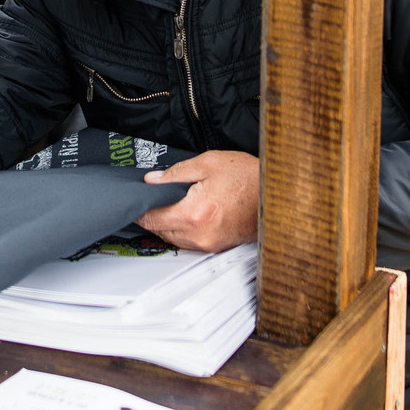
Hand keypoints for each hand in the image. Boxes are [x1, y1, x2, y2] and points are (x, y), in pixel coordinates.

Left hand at [139, 151, 259, 251]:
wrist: (275, 194)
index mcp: (194, 213)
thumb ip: (175, 173)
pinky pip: (189, 242)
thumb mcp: (208, 163)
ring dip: (167, 224)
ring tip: (171, 204)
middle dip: (153, 215)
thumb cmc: (247, 177)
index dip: (140, 210)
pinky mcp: (217, 246)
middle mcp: (200, 235)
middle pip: (160, 231)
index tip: (134, 203)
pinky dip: (182, 230)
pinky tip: (187, 214)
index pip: (153, 218)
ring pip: (174, 239)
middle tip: (152, 199)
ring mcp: (209, 244)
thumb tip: (152, 180)